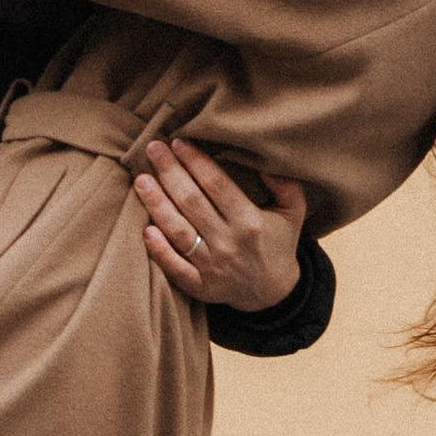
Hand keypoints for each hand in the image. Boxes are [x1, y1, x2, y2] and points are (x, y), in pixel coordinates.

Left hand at [136, 138, 309, 315]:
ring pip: (178, 231)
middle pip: (192, 202)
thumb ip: (285, 184)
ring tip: (141, 180)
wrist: (272, 293)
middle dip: (170, 172)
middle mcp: (229, 243)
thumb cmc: (278, 243)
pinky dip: (159, 249)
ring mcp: (212, 267)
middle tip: (153, 149)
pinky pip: (174, 267)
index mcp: (250, 221)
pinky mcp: (199, 286)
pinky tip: (145, 229)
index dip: (195, 162)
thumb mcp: (293, 211)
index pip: (216, 185)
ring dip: (157, 204)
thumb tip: (263, 158)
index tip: (178, 142)